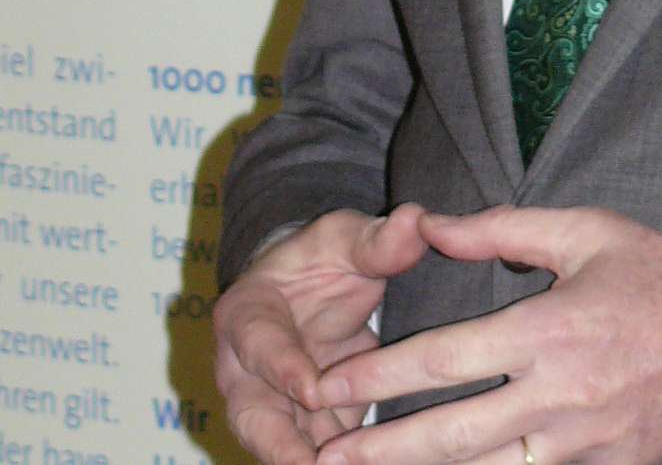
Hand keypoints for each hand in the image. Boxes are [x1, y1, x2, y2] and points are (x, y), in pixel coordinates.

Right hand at [215, 204, 431, 464]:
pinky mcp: (303, 436)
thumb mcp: (344, 238)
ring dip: (312, 464)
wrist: (310, 292)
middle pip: (255, 418)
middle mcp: (246, 372)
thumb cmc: (320, 259)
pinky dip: (345, 464)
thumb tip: (416, 220)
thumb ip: (376, 239)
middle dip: (281, 449)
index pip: (259, 344)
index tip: (314, 390)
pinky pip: (318, 459)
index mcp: (245, 314)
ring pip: (283, 449)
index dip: (283, 369)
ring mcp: (273, 409)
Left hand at [311, 205, 661, 464]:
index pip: (445, 360)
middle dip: (381, 451)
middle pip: (451, 436)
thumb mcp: (587, 230)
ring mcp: (584, 446)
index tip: (331, 384)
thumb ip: (502, 229)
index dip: (381, 375)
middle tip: (323, 457)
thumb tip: (430, 223)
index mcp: (550, 330)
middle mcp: (559, 397)